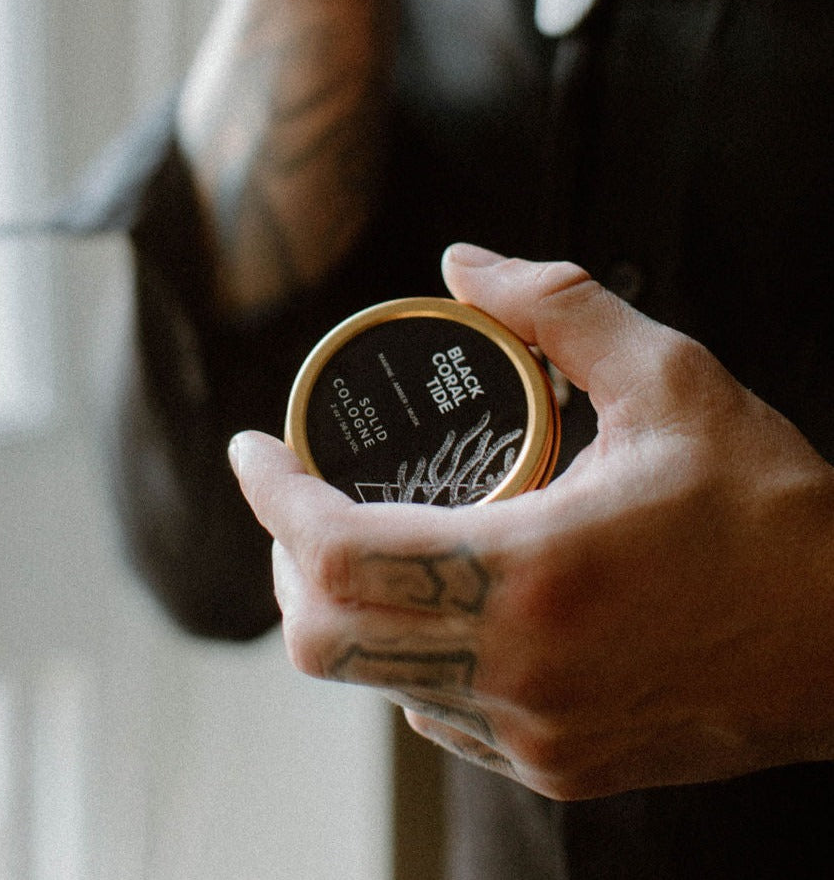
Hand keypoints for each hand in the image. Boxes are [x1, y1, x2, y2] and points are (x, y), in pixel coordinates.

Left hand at [228, 245, 833, 799]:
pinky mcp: (557, 766)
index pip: (336, 552)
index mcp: (536, 575)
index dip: (270, 496)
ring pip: (371, 681)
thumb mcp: (674, 382)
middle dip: (288, 557)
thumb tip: (465, 261)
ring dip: (342, 606)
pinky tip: (438, 607)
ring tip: (360, 539)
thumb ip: (558, 306)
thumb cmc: (774, 516)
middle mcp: (520, 673)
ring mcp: (534, 734)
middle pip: (325, 635)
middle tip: (303, 495)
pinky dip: (406, 655)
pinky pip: (432, 714)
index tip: (253, 447)